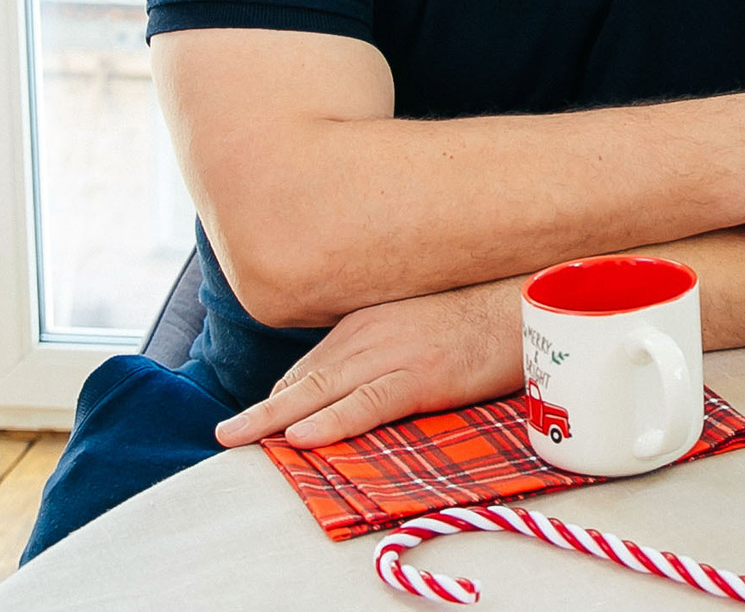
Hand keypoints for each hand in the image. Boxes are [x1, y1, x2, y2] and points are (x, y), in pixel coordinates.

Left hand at [214, 282, 517, 449]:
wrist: (521, 306)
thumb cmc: (477, 318)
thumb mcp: (415, 324)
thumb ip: (380, 346)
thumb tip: (357, 380)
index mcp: (365, 323)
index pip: (310, 368)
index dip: (281, 400)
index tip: (261, 422)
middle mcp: (368, 335)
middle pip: (302, 379)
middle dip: (260, 411)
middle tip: (223, 433)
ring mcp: (391, 354)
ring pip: (320, 392)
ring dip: (275, 419)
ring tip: (238, 439)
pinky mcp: (419, 376)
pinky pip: (365, 404)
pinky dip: (331, 420)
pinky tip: (302, 435)